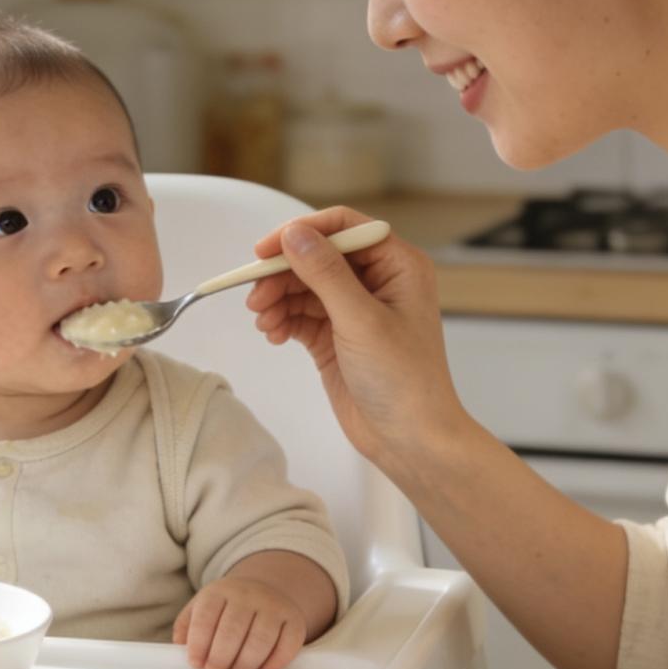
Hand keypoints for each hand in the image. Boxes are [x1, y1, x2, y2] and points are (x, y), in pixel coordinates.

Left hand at [172, 576, 306, 668]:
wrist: (263, 589)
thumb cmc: (226, 608)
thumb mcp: (201, 607)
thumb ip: (187, 626)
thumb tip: (180, 647)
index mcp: (219, 591)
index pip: (206, 618)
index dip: (198, 644)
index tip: (196, 663)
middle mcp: (247, 595)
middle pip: (232, 630)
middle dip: (220, 656)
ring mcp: (273, 605)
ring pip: (261, 638)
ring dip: (246, 662)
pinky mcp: (294, 619)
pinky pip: (289, 643)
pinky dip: (277, 660)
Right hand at [245, 206, 469, 474]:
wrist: (411, 440)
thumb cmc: (404, 380)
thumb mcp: (361, 320)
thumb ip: (325, 273)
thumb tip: (293, 233)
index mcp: (397, 265)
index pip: (344, 228)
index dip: (302, 233)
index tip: (265, 250)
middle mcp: (378, 281)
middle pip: (317, 257)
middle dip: (284, 274)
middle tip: (255, 296)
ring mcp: (355, 310)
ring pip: (305, 287)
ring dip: (279, 299)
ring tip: (263, 321)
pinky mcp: (337, 337)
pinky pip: (302, 315)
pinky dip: (284, 320)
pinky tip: (274, 334)